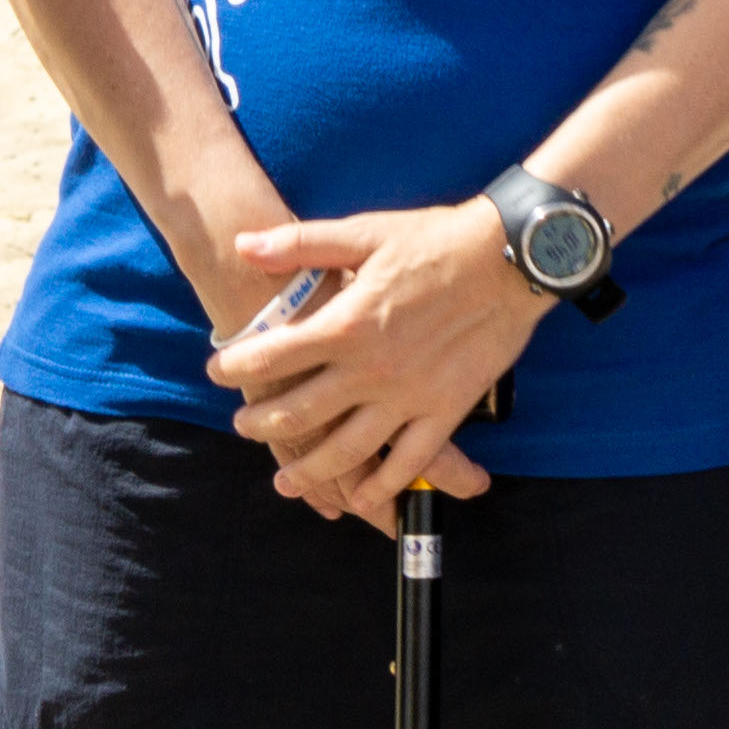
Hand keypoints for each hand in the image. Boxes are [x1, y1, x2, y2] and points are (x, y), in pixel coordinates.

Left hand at [200, 201, 540, 526]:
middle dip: (261, 424)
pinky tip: (363, 497)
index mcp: (345, 325)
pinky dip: (383, 484)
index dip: (237, 366)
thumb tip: (244, 245)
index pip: (272, 356)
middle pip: (300, 412)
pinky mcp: (445, 410)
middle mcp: (370, 369)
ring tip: (286, 481)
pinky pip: (409, 460)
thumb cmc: (435, 240)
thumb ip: (299, 243)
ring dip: (310, 470)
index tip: (218, 372)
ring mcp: (409, 396)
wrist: (510, 259)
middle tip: (243, 426)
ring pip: (347, 449)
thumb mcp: (363, 231)